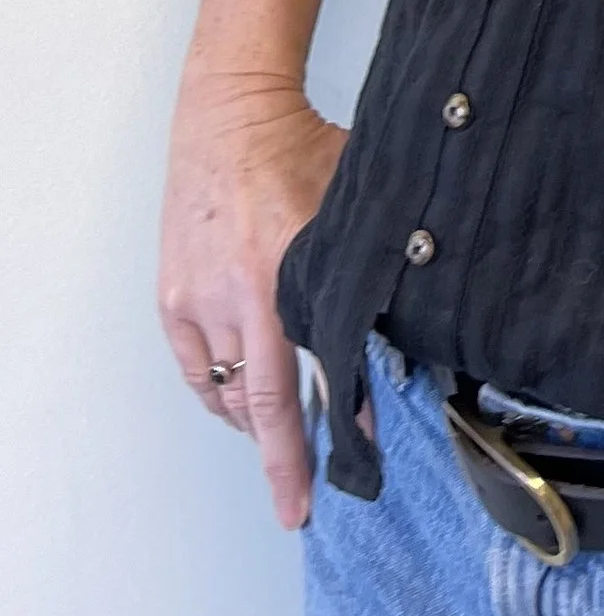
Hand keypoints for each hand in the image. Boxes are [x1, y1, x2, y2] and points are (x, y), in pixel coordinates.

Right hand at [157, 71, 345, 527]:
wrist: (230, 116)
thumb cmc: (301, 150)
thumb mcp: (355, 209)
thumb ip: (374, 267)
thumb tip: (417, 320)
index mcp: (282, 278)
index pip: (298, 385)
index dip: (315, 439)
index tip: (330, 483)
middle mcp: (233, 298)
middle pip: (259, 404)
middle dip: (281, 458)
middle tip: (300, 499)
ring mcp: (195, 301)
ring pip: (226, 392)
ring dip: (256, 422)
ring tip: (286, 439)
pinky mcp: (173, 298)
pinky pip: (198, 368)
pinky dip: (222, 392)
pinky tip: (247, 402)